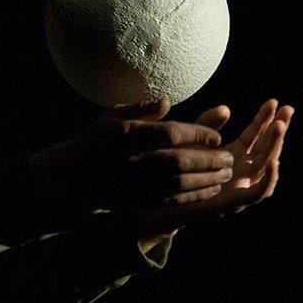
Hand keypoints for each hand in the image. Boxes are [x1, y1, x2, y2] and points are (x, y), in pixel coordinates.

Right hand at [30, 99, 235, 210]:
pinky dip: (194, 196)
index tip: (217, 135)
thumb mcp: (112, 118)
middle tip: (229, 158)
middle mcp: (132, 159)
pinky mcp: (137, 201)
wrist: (73, 176)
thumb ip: (140, 109)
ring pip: (179, 183)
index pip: (172, 132)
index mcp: (127, 135)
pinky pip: (171, 201)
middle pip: (180, 160)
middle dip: (209, 160)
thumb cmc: (96, 142)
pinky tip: (208, 191)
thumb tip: (167, 102)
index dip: (199, 133)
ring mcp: (134, 183)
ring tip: (225, 174)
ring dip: (207, 179)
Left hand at [133, 98, 293, 237]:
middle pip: (266, 147)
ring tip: (279, 127)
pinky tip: (273, 162)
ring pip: (266, 166)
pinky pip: (258, 193)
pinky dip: (269, 179)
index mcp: (232, 155)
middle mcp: (240, 170)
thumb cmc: (176, 171)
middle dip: (277, 128)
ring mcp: (240, 186)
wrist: (162, 202)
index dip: (264, 118)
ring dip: (275, 146)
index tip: (273, 101)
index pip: (254, 134)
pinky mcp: (235, 202)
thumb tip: (226, 107)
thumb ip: (207, 126)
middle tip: (287, 109)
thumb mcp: (192, 142)